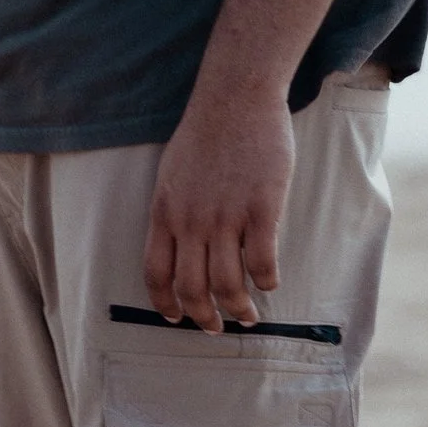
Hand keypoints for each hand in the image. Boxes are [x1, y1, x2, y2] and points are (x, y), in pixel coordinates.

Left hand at [143, 81, 293, 327]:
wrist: (235, 98)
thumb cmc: (205, 133)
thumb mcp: (172, 175)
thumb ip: (174, 212)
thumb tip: (182, 246)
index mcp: (165, 213)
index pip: (156, 274)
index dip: (167, 304)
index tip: (178, 318)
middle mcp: (191, 221)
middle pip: (193, 288)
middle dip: (205, 317)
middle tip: (218, 328)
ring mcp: (226, 217)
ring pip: (228, 284)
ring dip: (239, 308)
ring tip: (248, 315)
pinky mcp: (261, 209)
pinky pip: (263, 261)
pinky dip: (267, 280)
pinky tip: (271, 282)